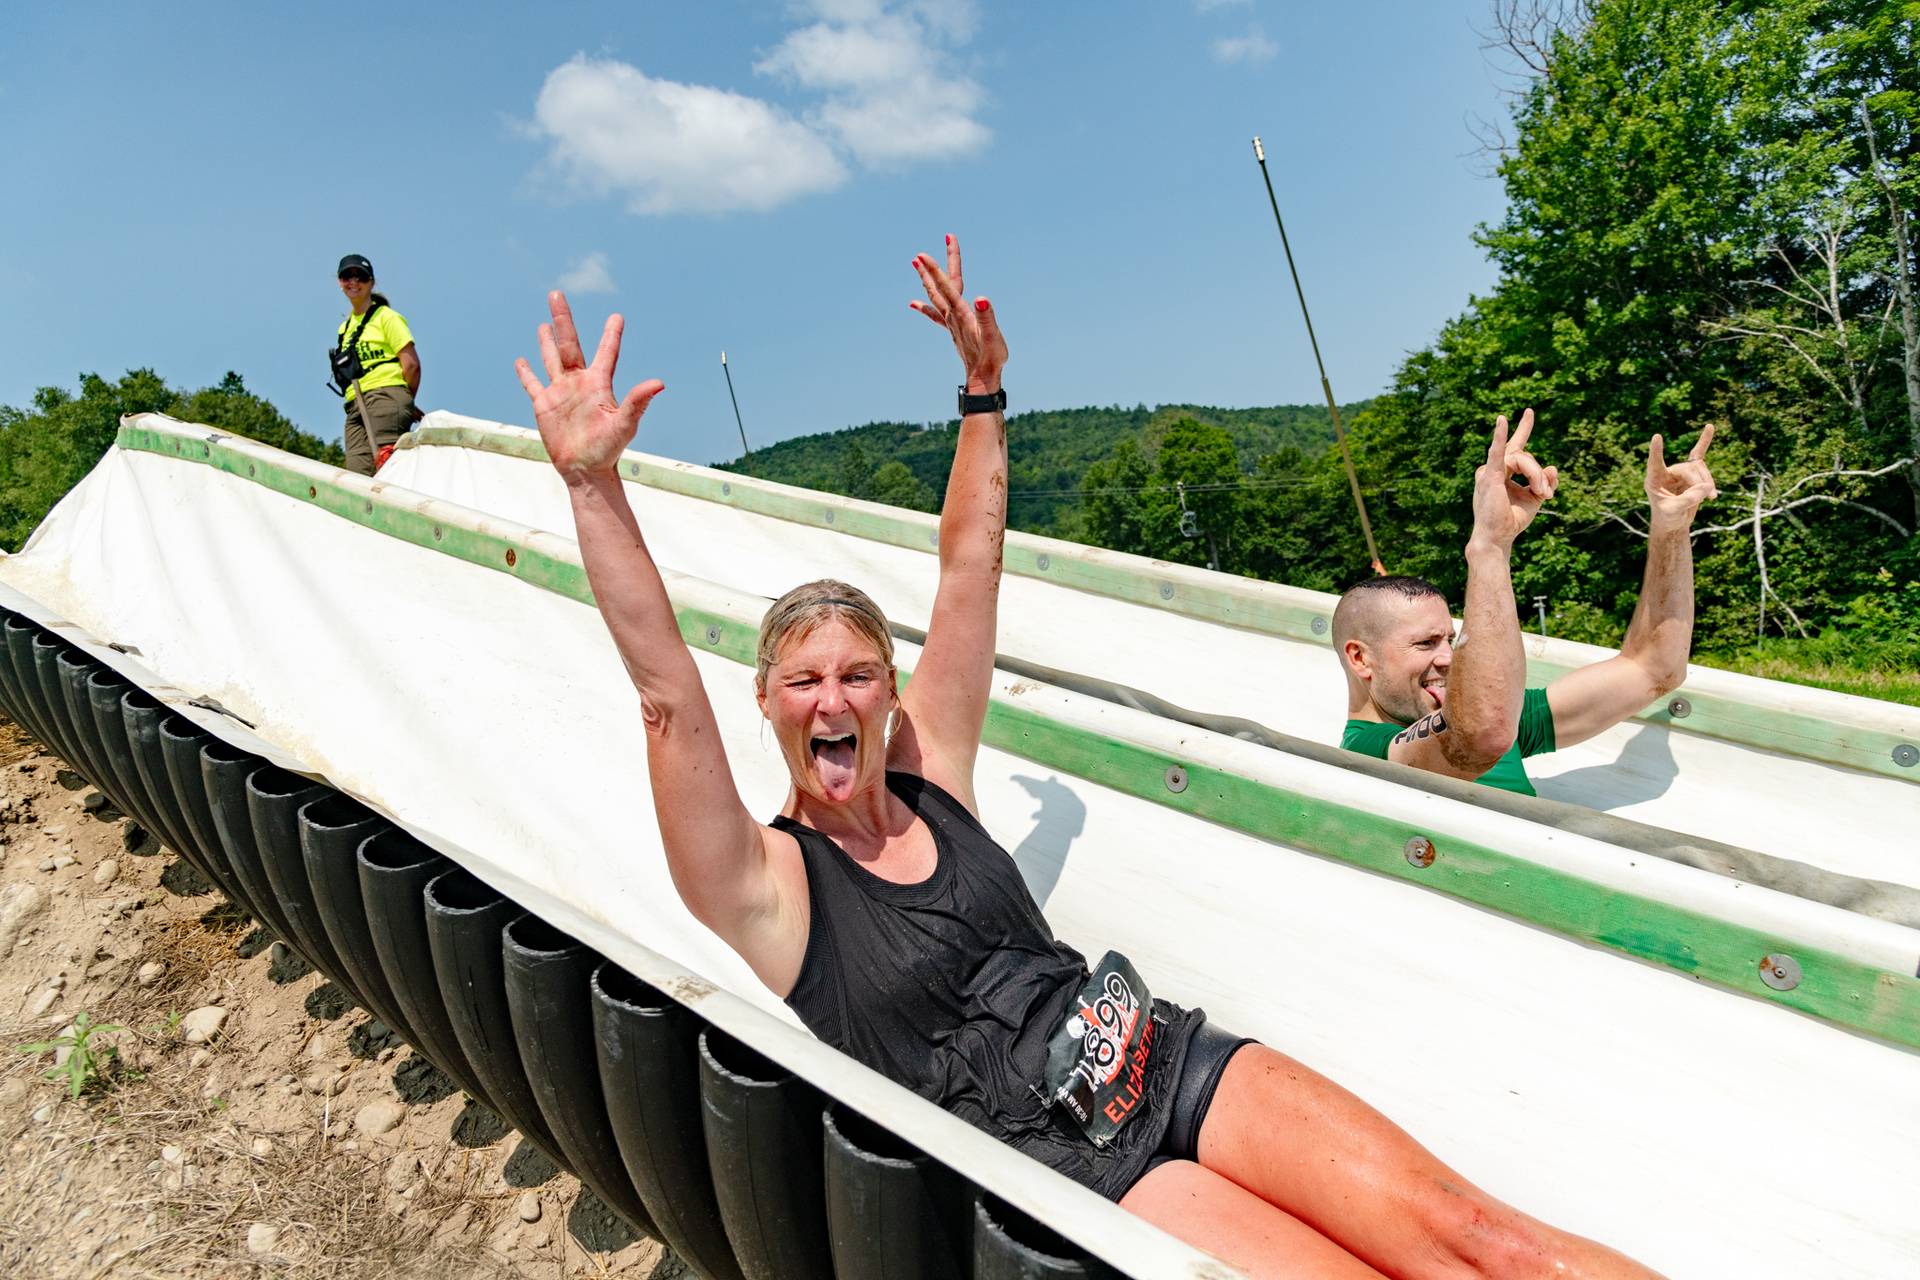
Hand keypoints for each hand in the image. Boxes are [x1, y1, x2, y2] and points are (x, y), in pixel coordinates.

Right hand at [515, 291, 664, 476]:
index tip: (617, 316)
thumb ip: (638, 401)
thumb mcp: (624, 423)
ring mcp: (561, 392)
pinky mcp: (543, 405)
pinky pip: (532, 384)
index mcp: (599, 383)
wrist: (585, 469)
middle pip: (569, 344)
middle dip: (562, 319)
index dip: (611, 334)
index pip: (606, 352)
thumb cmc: (608, 449)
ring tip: (545, 323)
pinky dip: (525, 373)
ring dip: (546, 341)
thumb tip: (659, 382)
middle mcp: (579, 382)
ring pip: (551, 358)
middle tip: (556, 293)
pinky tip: (521, 361)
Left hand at [909, 234, 1006, 392]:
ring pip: (935, 295)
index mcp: (961, 313)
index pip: (946, 286)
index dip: (935, 270)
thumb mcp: (993, 336)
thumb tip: (982, 299)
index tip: (922, 255)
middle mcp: (952, 315)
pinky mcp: (953, 328)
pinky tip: (913, 303)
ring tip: (916, 263)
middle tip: (921, 251)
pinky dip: (924, 307)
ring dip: (927, 278)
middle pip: (941, 286)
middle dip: (933, 267)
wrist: (982, 378)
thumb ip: (986, 317)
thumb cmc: (990, 357)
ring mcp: (951, 322)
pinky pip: (935, 314)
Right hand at [1469, 408, 1557, 552]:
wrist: (1498, 537)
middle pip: (1524, 456)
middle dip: (1540, 473)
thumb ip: (1545, 481)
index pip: (1516, 447)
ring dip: (1536, 475)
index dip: (1524, 429)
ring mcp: (1489, 471)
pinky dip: (1500, 437)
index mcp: (1502, 472)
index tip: (1530, 412)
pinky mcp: (1489, 476)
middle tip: (1547, 494)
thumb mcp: (1535, 498)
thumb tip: (1554, 468)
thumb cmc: (1511, 520)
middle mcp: (1493, 468)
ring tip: (1542, 494)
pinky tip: (1502, 421)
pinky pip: (1497, 453)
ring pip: (1521, 459)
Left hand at [1645, 424, 1717, 531]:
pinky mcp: (1691, 473)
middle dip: (1700, 482)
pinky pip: (1698, 455)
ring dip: (1708, 481)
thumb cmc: (1667, 517)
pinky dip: (1704, 442)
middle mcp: (1666, 472)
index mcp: (1654, 479)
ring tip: (1712, 497)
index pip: (1655, 462)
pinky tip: (1710, 428)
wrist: (1674, 523)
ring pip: (1699, 468)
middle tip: (1710, 496)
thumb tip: (1707, 487)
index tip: (1657, 437)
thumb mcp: (1674, 511)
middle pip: (1688, 469)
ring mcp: (1679, 472)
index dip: (1656, 451)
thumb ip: (1688, 499)